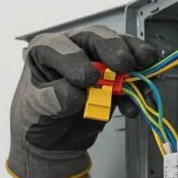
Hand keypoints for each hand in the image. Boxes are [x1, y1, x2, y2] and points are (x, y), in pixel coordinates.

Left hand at [6, 25, 157, 177]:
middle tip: (122, 65)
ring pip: (120, 47)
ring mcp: (97, 61)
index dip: (75, 59)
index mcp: (45, 51)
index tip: (87, 79)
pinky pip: (133, 74)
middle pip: (95, 37)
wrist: (52, 140)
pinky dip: (141, 85)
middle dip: (112, 48)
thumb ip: (51, 100)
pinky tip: (141, 98)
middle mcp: (73, 49)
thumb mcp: (32, 111)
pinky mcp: (115, 77)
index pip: (60, 46)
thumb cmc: (35, 118)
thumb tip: (76, 94)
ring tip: (145, 73)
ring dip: (136, 60)